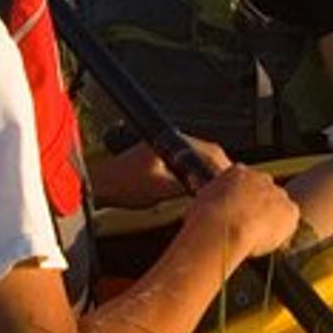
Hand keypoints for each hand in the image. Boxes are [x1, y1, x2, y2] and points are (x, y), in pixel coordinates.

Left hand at [87, 136, 232, 206]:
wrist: (101, 189)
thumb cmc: (123, 186)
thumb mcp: (161, 189)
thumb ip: (187, 185)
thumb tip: (210, 188)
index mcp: (170, 142)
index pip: (208, 150)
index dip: (222, 167)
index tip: (231, 181)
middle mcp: (168, 142)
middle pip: (205, 154)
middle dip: (218, 170)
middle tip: (230, 188)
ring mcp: (164, 152)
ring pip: (196, 160)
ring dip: (207, 174)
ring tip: (218, 190)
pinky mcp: (160, 163)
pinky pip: (186, 167)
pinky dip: (195, 177)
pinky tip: (199, 190)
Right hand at [187, 164, 300, 262]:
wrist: (223, 229)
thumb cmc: (205, 219)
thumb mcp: (200, 202)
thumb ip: (210, 200)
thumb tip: (205, 210)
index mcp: (237, 173)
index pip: (244, 182)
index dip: (241, 199)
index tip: (237, 213)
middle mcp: (260, 178)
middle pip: (264, 191)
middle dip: (259, 206)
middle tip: (248, 226)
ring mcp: (277, 193)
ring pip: (278, 205)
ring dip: (271, 218)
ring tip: (257, 238)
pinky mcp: (290, 211)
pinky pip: (290, 220)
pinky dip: (284, 231)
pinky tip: (270, 242)